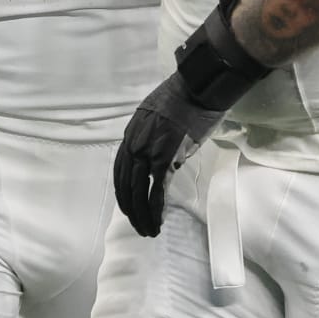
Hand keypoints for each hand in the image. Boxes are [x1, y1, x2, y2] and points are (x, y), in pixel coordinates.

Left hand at [113, 73, 226, 237]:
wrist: (198, 87)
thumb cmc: (185, 99)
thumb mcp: (159, 118)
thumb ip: (153, 139)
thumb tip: (160, 161)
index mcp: (131, 134)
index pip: (120, 171)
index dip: (124, 192)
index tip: (129, 207)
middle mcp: (134, 144)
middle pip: (126, 185)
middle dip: (130, 209)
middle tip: (138, 225)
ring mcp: (149, 151)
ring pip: (138, 192)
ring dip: (142, 215)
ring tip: (148, 230)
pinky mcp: (166, 158)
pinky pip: (157, 191)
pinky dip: (156, 209)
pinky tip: (158, 221)